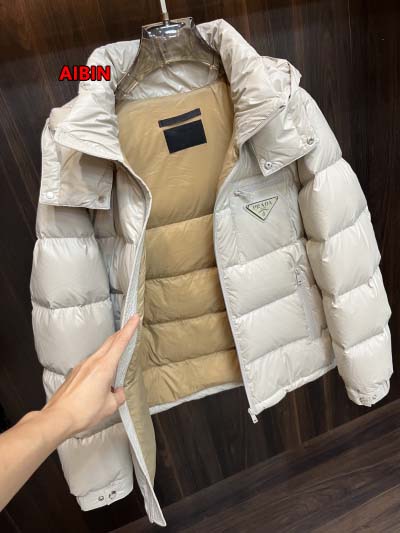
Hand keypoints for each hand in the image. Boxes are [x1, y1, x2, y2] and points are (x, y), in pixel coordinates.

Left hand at [42, 314, 139, 437]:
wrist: (58, 418)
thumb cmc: (83, 412)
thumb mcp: (109, 406)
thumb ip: (118, 395)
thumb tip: (119, 392)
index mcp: (104, 367)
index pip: (120, 342)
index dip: (129, 329)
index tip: (135, 317)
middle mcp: (92, 362)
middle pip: (110, 342)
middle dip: (121, 333)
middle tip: (130, 327)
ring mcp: (82, 366)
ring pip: (101, 351)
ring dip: (111, 348)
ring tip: (119, 355)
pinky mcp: (75, 373)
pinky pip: (92, 362)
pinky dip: (101, 361)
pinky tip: (103, 374)